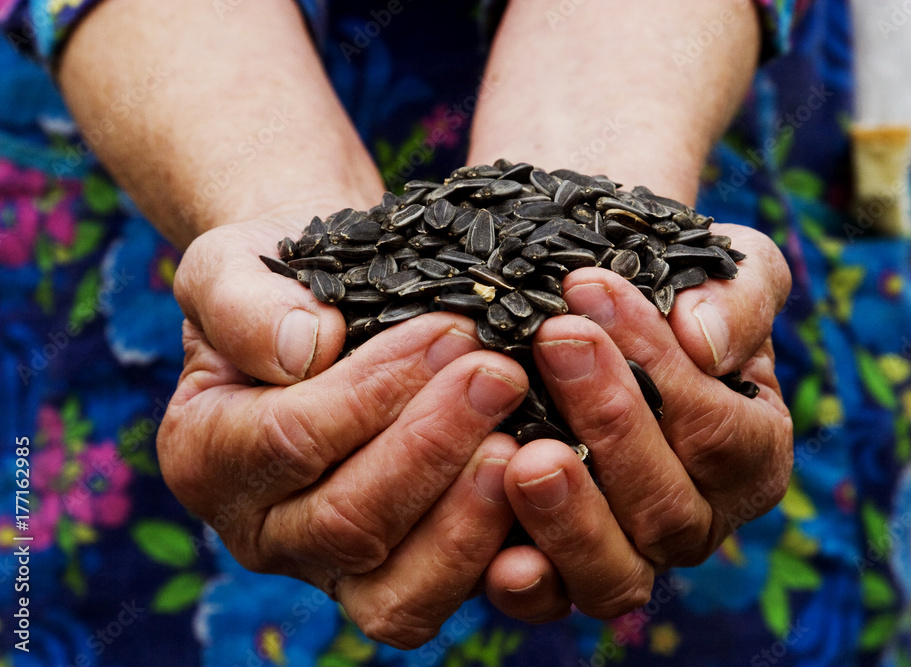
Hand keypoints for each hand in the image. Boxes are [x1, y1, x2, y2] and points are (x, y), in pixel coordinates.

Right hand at [158, 221, 528, 648]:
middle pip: (346, 521)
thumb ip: (244, 304)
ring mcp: (331, 567)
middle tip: (499, 374)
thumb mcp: (236, 266)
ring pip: (395, 593)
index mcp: (207, 455)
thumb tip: (303, 349)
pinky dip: (493, 566)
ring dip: (466, 519)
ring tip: (521, 443)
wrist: (331, 307)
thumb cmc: (283, 286)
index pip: (288, 440)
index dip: (373, 390)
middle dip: (433, 446)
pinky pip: (439, 602)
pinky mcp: (398, 581)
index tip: (448, 332)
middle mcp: (262, 530)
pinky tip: (536, 507)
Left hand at [482, 224, 793, 621]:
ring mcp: (630, 553)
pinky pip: (554, 599)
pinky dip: (530, 585)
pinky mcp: (561, 572)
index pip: (720, 433)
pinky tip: (498, 558)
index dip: (660, 367)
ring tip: (524, 455)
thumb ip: (741, 296)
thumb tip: (704, 342)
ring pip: (617, 572)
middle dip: (610, 419)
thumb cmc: (670, 290)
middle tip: (554, 340)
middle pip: (667, 507)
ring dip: (572, 517)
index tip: (590, 290)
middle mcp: (696, 517)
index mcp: (750, 454)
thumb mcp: (726, 269)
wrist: (597, 310)